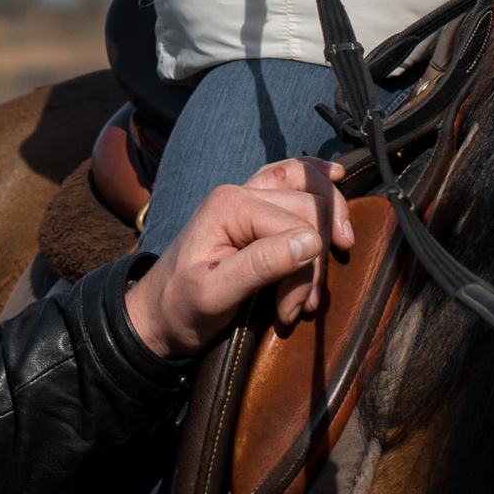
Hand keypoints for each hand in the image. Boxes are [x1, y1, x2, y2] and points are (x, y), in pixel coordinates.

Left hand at [122, 159, 353, 358]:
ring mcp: (247, 196)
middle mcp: (241, 191)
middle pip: (310, 213)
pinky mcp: (252, 210)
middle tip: (298, 309)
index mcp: (231, 204)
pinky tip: (336, 175)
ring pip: (309, 194)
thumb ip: (261, 264)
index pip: (298, 226)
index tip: (290, 314)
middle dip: (313, 267)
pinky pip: (292, 179)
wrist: (156, 317)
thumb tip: (312, 241)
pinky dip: (318, 179)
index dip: (305, 272)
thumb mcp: (215, 293)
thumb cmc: (180, 307)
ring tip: (310, 292)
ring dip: (323, 241)